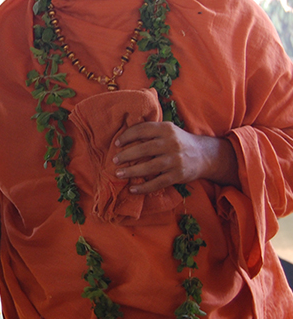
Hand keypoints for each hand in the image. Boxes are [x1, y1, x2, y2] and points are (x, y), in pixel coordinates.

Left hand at [113, 121, 239, 192]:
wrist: (205, 155)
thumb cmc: (179, 142)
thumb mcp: (168, 130)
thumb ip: (151, 131)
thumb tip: (124, 135)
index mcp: (166, 129)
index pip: (142, 129)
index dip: (127, 136)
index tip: (117, 143)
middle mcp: (171, 143)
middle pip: (143, 149)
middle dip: (126, 155)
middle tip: (114, 160)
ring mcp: (175, 160)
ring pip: (149, 167)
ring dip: (131, 171)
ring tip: (119, 174)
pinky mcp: (178, 175)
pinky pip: (158, 183)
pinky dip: (143, 187)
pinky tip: (132, 189)